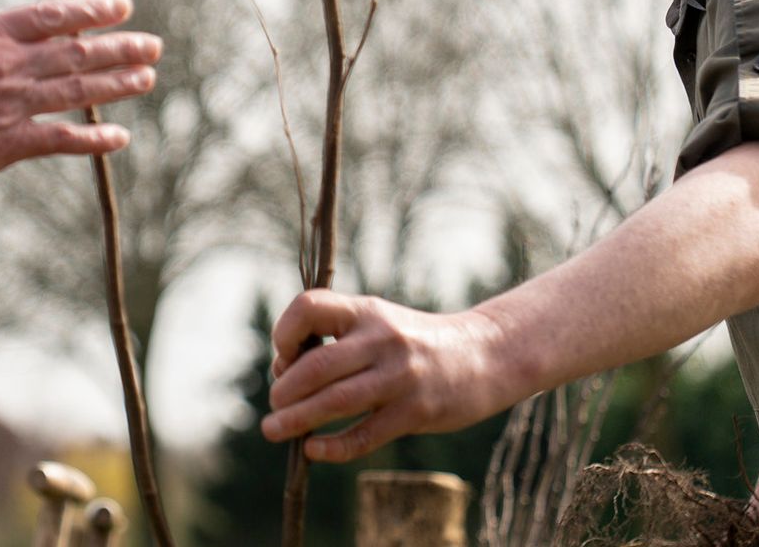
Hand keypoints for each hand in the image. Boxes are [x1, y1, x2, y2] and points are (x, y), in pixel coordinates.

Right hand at [0, 0, 161, 192]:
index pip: (51, 15)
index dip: (91, 11)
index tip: (122, 7)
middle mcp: (6, 65)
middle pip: (76, 50)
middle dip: (119, 47)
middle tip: (153, 45)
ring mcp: (9, 103)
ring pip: (77, 89)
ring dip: (117, 83)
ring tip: (148, 77)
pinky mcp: (5, 143)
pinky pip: (60, 138)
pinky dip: (93, 139)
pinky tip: (119, 137)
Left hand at [262, 290, 512, 462]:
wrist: (485, 355)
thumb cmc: (415, 343)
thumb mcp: (378, 323)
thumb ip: (335, 341)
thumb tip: (282, 373)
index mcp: (367, 311)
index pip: (310, 307)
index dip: (286, 332)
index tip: (285, 356)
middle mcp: (382, 339)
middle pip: (316, 366)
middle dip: (284, 391)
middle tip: (274, 407)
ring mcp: (401, 376)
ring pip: (336, 401)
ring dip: (297, 419)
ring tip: (273, 431)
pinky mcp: (416, 411)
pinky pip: (366, 434)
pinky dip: (334, 447)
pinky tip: (314, 451)